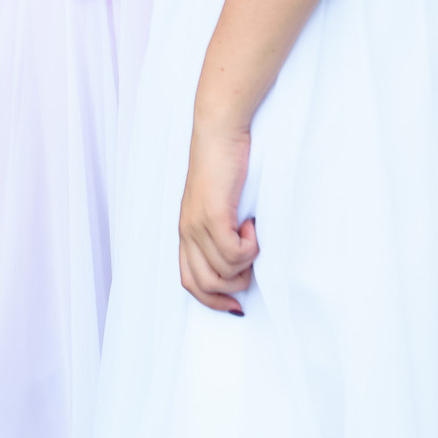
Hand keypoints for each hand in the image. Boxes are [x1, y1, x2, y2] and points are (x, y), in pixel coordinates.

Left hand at [178, 118, 256, 313]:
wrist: (219, 131)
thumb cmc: (225, 163)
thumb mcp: (219, 203)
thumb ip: (221, 229)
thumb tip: (239, 262)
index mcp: (186, 232)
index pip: (190, 283)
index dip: (213, 301)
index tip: (236, 306)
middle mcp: (187, 232)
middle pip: (204, 285)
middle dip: (233, 287)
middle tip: (250, 264)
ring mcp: (197, 224)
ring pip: (223, 272)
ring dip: (245, 262)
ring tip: (251, 233)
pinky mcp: (212, 215)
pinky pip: (233, 252)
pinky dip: (250, 246)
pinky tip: (251, 222)